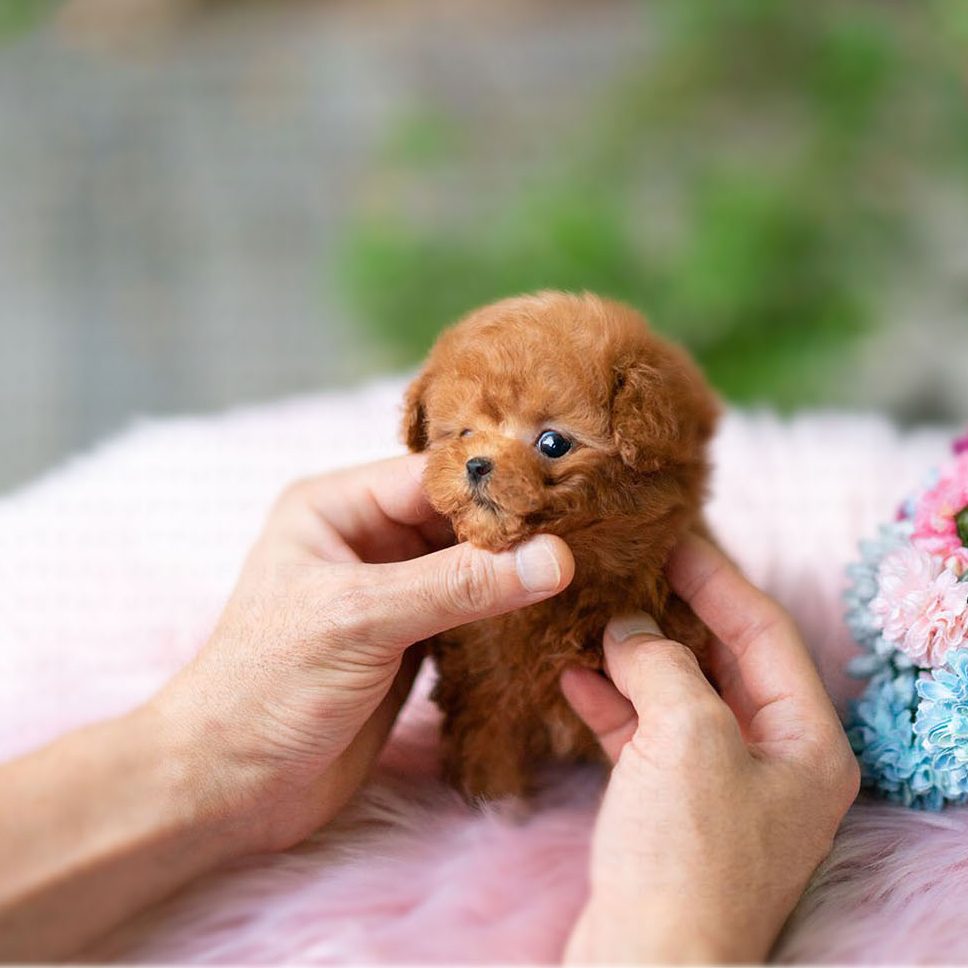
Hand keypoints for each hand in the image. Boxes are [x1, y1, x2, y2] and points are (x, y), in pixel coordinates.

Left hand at [153, 453, 574, 852]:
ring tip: (583, 563)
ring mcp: (389, 591)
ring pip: (467, 563)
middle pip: (456, 517)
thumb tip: (554, 556)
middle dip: (513, 526)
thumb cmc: (269, 686)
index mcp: (335, 508)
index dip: (496, 485)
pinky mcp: (408, 638)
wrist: (233, 785)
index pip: (431, 477)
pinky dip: (504, 609)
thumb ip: (459, 585)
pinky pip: (468, 608)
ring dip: (514, 569)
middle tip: (588, 529)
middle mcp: (364, 539)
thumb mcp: (362, 620)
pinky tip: (548, 607)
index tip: (567, 495)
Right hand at [560, 535, 858, 963]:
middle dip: (672, 613)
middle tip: (627, 566)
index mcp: (805, 743)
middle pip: (721, 660)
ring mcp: (719, 787)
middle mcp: (771, 761)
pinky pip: (644, 735)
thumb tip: (631, 627)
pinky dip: (611, 702)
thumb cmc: (687, 858)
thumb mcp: (687, 736)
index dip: (716, 577)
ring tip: (591, 613)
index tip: (672, 534)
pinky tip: (572, 673)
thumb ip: (663, 663)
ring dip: (633, 656)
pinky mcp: (670, 810)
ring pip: (676, 695)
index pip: (763, 631)